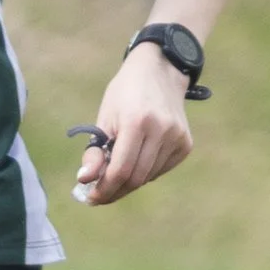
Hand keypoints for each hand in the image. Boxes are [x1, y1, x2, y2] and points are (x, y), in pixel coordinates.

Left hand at [73, 43, 195, 207]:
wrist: (160, 71)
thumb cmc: (125, 94)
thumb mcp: (104, 117)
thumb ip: (95, 151)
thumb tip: (84, 180)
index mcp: (136, 121)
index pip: (120, 170)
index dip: (104, 189)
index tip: (91, 198)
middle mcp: (161, 130)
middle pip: (136, 178)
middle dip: (115, 190)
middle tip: (100, 195)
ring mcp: (177, 137)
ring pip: (149, 177)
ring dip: (130, 181)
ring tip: (116, 172)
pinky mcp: (185, 143)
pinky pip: (161, 169)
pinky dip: (146, 171)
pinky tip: (138, 158)